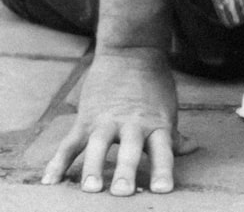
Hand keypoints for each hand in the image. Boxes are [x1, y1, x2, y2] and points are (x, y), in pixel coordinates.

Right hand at [41, 47, 194, 195]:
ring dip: (93, 168)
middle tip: (123, 193)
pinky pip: (70, 143)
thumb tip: (193, 148)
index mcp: (156, 124)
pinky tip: (50, 182)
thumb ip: (174, 135)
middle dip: (126, 171)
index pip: (163, 150)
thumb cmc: (153, 83)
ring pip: (98, 146)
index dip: (163, 170)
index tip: (163, 190)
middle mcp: (132, 124)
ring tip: (90, 189)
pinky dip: (58, 163)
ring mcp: (107, 121)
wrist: (131, 49)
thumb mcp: (167, 108)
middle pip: (130, 150)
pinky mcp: (86, 119)